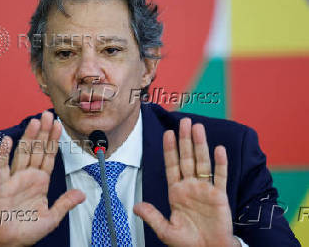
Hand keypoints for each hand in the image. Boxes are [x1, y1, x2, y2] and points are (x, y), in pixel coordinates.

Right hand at [0, 111, 84, 246]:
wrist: (10, 242)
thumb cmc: (28, 230)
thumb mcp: (53, 217)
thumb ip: (65, 203)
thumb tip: (82, 194)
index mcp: (41, 181)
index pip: (49, 156)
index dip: (53, 141)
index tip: (58, 125)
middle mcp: (29, 176)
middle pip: (37, 150)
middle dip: (43, 133)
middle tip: (47, 115)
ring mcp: (15, 179)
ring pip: (23, 153)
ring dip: (28, 138)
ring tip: (34, 122)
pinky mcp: (3, 186)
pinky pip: (2, 168)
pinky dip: (3, 154)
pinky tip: (7, 141)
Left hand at [134, 118, 238, 246]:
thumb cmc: (188, 242)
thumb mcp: (166, 230)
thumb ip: (152, 216)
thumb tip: (136, 207)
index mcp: (176, 192)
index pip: (172, 165)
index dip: (170, 149)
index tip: (168, 134)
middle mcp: (190, 186)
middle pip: (187, 158)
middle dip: (185, 140)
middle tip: (185, 121)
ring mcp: (205, 189)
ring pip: (202, 162)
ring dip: (201, 145)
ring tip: (198, 128)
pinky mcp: (219, 196)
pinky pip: (220, 176)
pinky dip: (220, 163)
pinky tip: (219, 149)